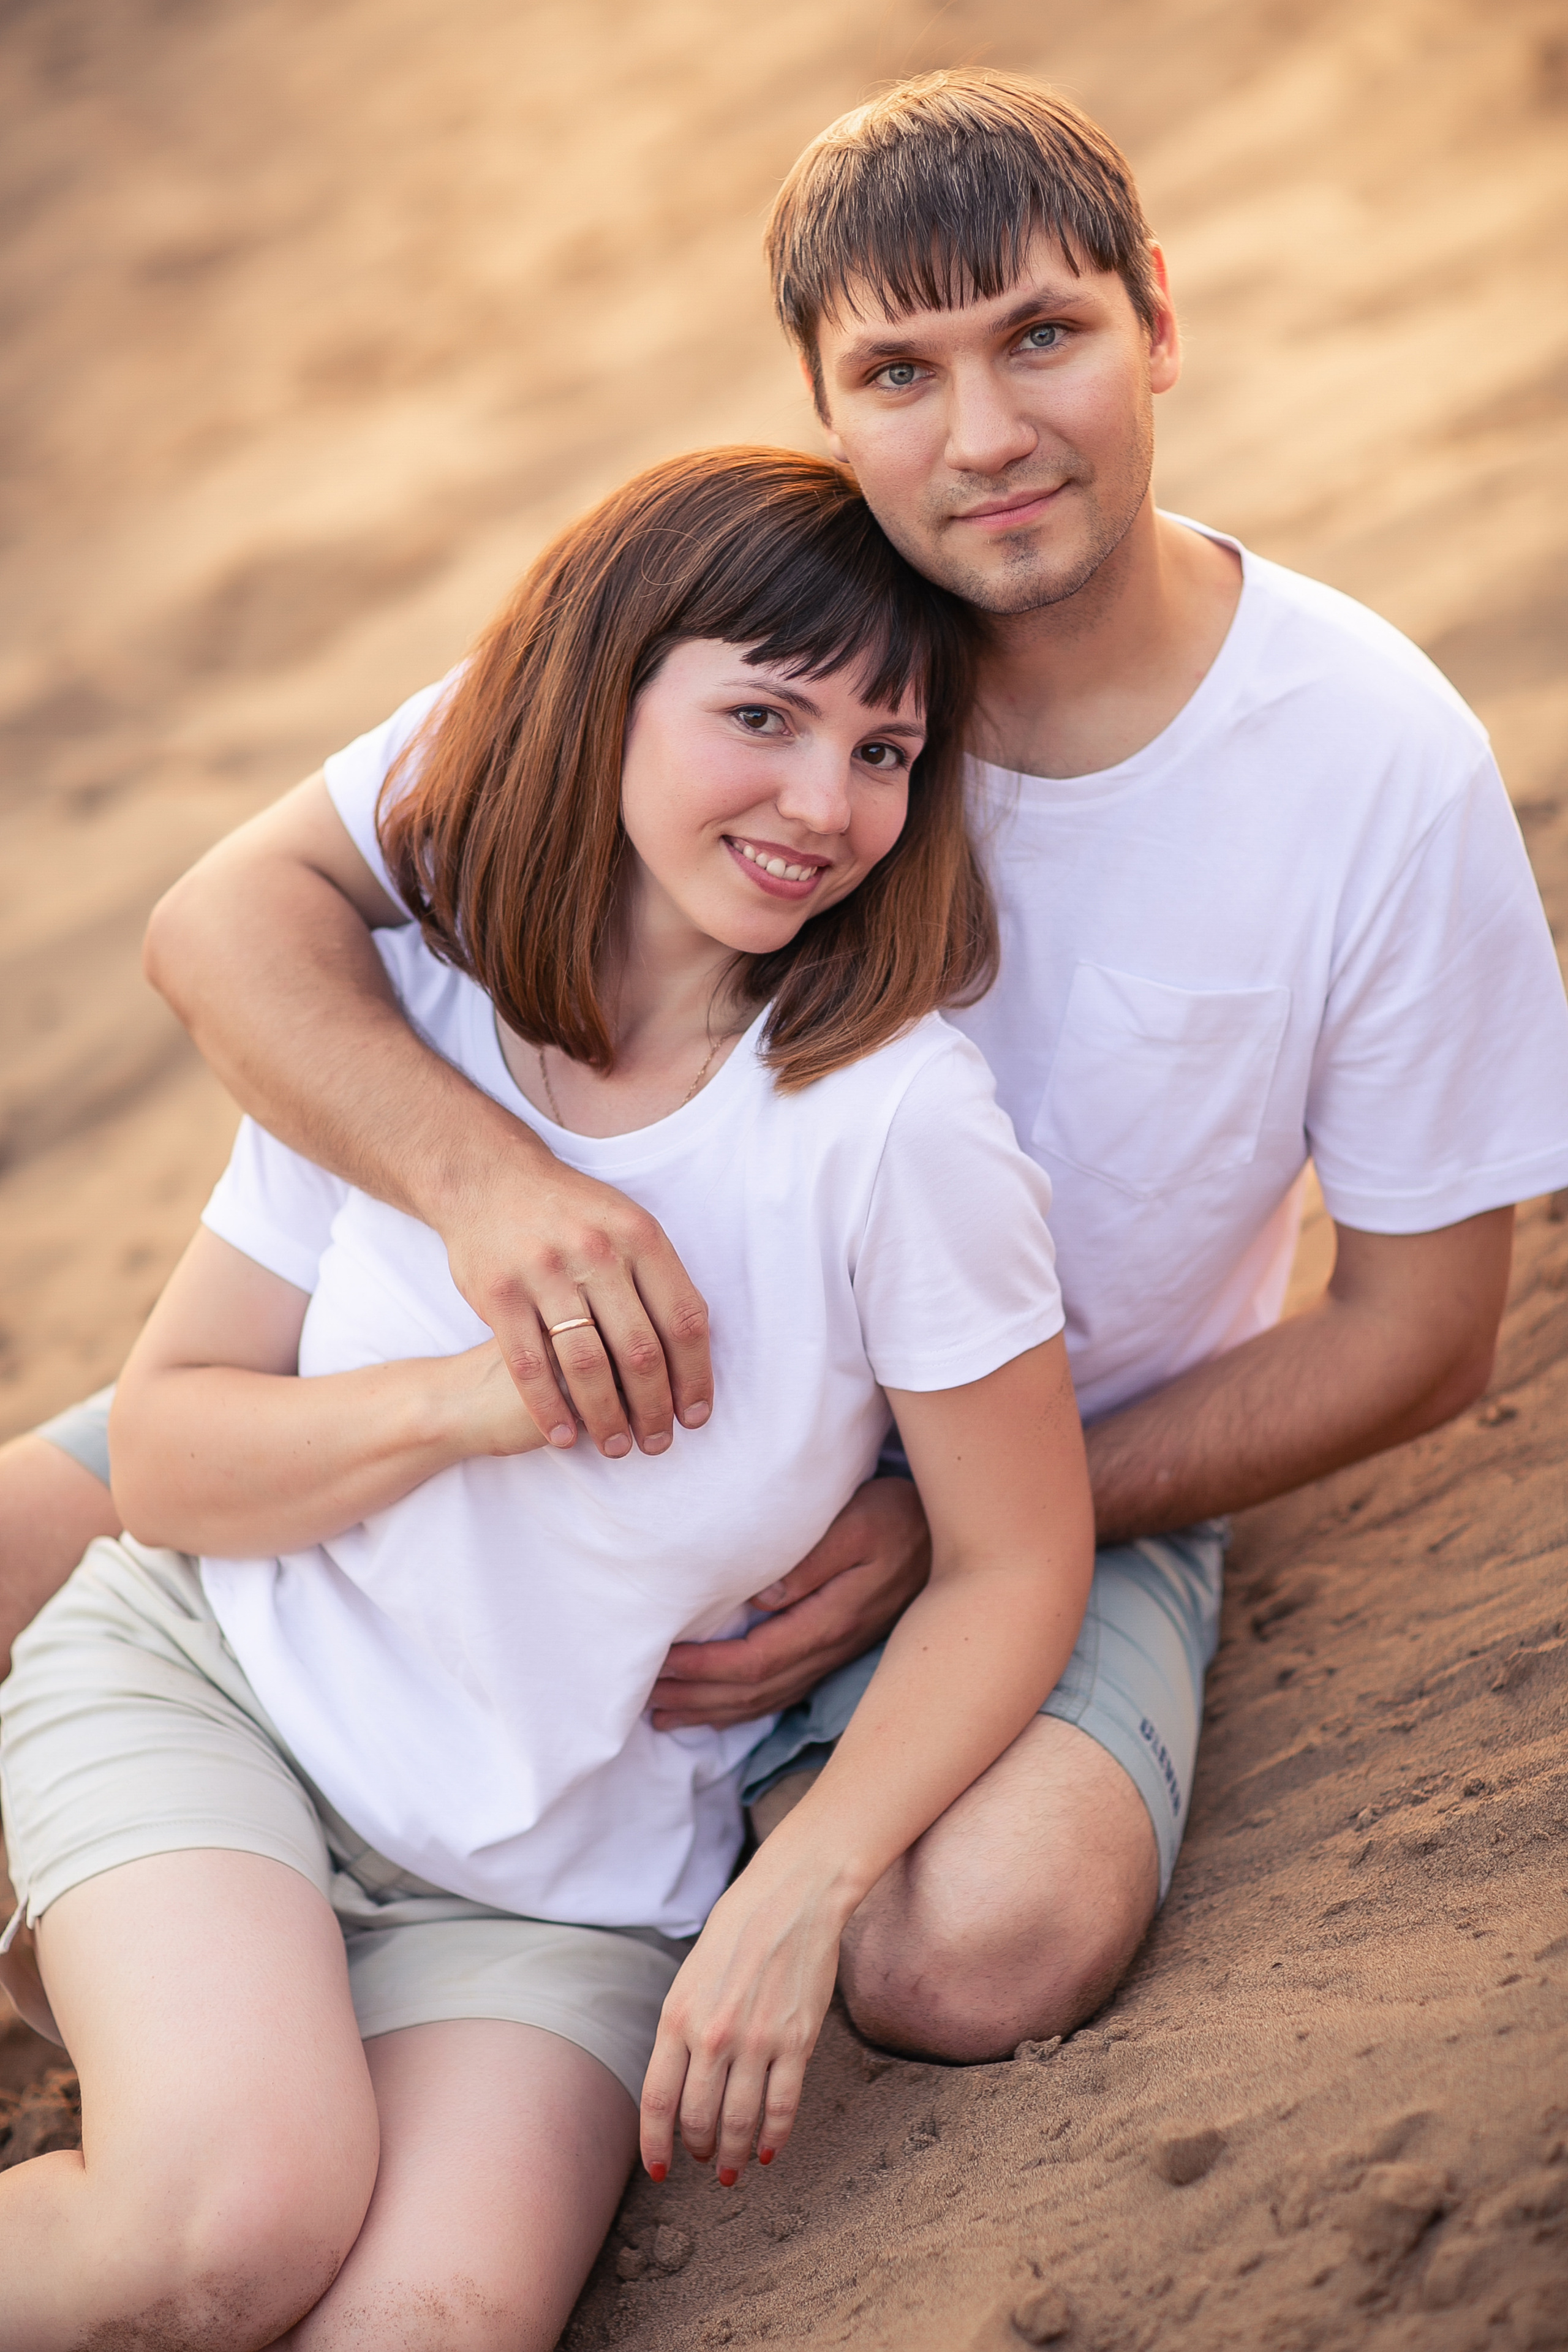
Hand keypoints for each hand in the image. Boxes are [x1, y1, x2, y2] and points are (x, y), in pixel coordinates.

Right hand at [439, 1153, 713, 1461]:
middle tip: (658, 1443)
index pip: (683, 1319)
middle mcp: (596, 1252)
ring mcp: (544, 1272)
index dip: (695, 1376)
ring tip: (618, 1447)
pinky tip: (563, 1436)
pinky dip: (548, 1408)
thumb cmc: (570, 1213)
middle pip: (639, 1350)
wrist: (487, 1178)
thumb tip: (694, 1352)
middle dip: (654, 1408)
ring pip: (586, 1364)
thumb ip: (659, 1279)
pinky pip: (529, 1365)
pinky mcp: (499, 1293)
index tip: (696, 1415)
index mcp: (639, 1235)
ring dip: (606, 1417)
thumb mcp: (625, 1223)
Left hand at [639, 1843, 846, 2184]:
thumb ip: (680, 2034)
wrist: (790, 1899)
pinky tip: (768, 2152)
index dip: (656, 2145)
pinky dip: (775, 2137)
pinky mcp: (797, 2042)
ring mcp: (757, 2042)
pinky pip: (783, 2106)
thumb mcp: (689, 1980)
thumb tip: (678, 2091)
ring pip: (740, 2123)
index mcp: (677, 2018)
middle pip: (698, 2119)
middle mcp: (713, 2036)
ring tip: (732, 2169)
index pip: (658, 2102)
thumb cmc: (734, 1936)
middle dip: (699, 2150)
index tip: (660, 2171)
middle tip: (704, 2161)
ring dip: (734, 2155)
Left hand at [649, 1477, 930, 1729]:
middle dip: (697, 1697)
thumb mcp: (859, 1524)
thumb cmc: (900, 1516)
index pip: (756, 1660)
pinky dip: (744, 1707)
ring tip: (665, 1715)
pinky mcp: (837, 1651)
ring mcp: (834, 1656)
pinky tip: (719, 1710)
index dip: (706, 1670)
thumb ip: (813, 1562)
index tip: (662, 1665)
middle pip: (753, 1690)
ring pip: (766, 1699)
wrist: (951, 1537)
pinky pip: (783, 1692)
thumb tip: (764, 1598)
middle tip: (643, 1698)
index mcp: (829, 1621)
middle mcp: (829, 1649)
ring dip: (713, 1710)